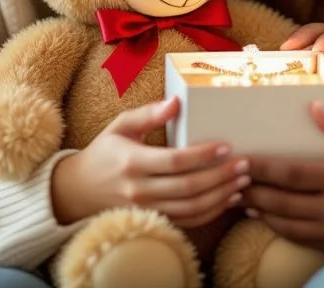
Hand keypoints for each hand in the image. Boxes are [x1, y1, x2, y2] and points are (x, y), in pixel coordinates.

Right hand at [50, 97, 248, 227]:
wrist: (78, 191)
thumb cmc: (105, 152)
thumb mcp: (120, 126)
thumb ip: (148, 114)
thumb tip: (176, 101)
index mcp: (132, 162)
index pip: (174, 161)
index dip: (203, 155)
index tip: (226, 146)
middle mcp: (139, 190)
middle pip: (187, 187)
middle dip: (221, 176)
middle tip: (245, 164)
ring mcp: (146, 209)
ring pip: (191, 208)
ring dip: (221, 196)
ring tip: (243, 180)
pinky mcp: (153, 220)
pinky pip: (187, 221)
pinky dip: (211, 212)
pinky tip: (228, 198)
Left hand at [242, 102, 323, 253]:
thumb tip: (315, 107)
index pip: (293, 173)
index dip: (262, 168)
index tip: (241, 159)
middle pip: (282, 203)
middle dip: (252, 191)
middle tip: (229, 180)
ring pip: (289, 226)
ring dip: (262, 213)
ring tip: (242, 199)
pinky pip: (305, 240)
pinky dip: (283, 229)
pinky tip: (271, 218)